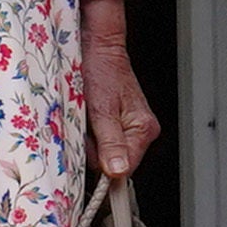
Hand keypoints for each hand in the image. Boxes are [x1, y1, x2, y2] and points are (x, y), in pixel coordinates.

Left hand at [80, 0, 161, 182]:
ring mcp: (126, 125)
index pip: (126, 168)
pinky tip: (84, 118)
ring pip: (102, 151)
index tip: (93, 181)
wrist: (95, 45)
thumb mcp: (100, 108)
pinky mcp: (114, 121)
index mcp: (143, 129)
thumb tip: (117, 170)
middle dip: (93, 150)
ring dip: (88, 140)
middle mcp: (139, 129)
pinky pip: (98, 139)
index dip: (106, 172)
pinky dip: (87, 132)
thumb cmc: (99, 69)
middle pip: (112, 161)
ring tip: (84, 118)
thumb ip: (110, 141)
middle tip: (84, 128)